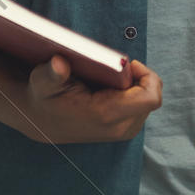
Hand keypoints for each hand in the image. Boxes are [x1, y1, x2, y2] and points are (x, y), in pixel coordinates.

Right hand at [20, 55, 161, 144]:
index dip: (148, 76)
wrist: (43, 122)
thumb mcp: (43, 81)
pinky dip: (135, 94)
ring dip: (137, 86)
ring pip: (148, 102)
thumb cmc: (46, 97)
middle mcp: (119, 127)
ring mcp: (123, 131)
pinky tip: (116, 87)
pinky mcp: (124, 130)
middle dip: (141, 78)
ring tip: (115, 78)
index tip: (131, 64)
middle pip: (152, 97)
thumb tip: (59, 63)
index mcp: (106, 114)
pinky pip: (143, 107)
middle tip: (119, 68)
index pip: (150, 98)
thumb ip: (52, 73)